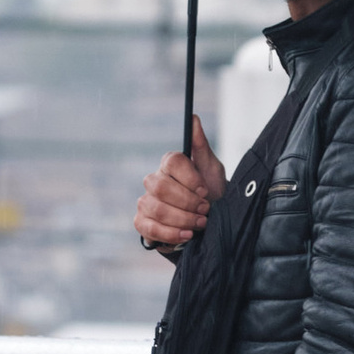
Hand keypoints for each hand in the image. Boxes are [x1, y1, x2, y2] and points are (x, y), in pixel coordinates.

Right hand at [135, 114, 225, 254]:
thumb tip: (193, 118)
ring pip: (157, 209)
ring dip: (183, 219)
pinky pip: (149, 228)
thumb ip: (201, 145)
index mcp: (169, 164)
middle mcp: (154, 181)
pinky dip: (171, 234)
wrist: (208, 222)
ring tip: (201, 224)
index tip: (205, 191)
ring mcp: (145, 202)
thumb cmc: (210, 193)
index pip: (172, 162)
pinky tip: (187, 235)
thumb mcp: (211, 168)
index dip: (190, 178)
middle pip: (161, 188)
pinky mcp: (142, 223)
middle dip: (188, 202)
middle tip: (205, 210)